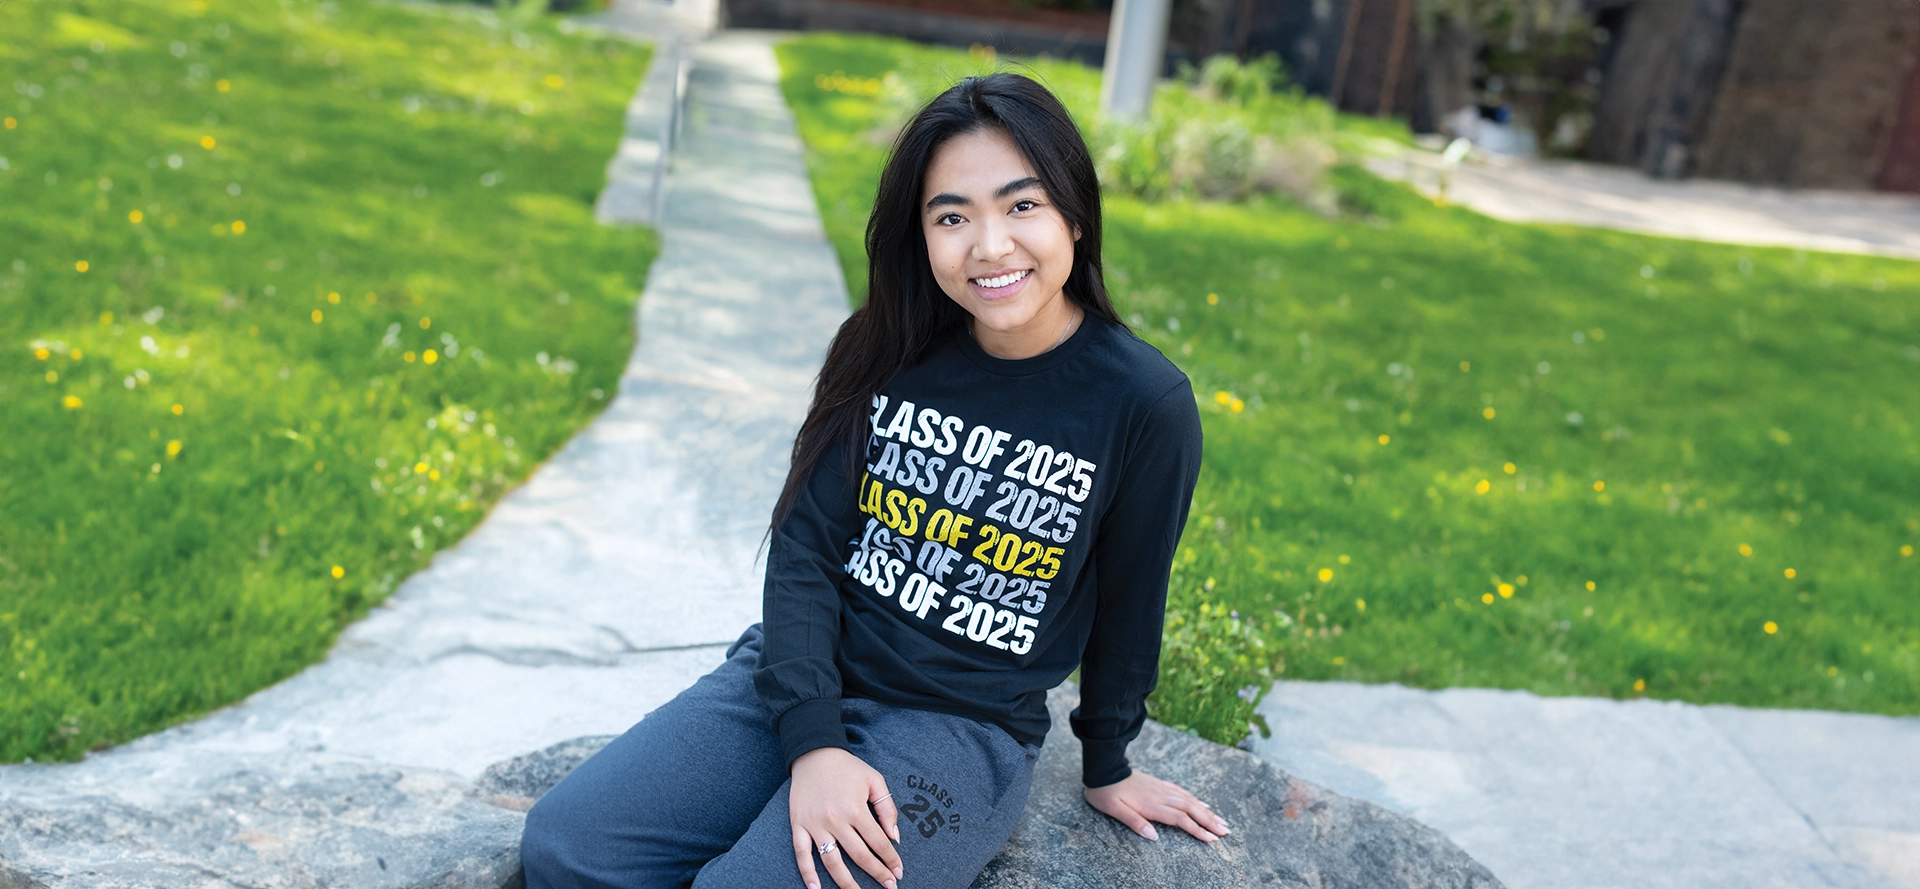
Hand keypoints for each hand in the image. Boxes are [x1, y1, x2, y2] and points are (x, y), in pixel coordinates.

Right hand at [789, 747, 903, 888]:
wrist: (813, 753)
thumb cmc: (847, 767)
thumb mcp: (874, 780)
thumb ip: (887, 808)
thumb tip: (894, 838)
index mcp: (856, 808)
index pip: (878, 842)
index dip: (890, 859)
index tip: (898, 872)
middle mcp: (836, 820)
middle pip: (859, 856)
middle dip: (876, 873)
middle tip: (889, 887)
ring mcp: (815, 824)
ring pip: (832, 861)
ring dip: (846, 883)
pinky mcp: (798, 825)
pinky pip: (801, 853)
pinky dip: (807, 873)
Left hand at [1083, 770, 1229, 842]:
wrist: (1104, 769)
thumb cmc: (1106, 793)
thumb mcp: (1114, 810)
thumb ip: (1134, 822)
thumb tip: (1154, 837)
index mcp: (1151, 805)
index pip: (1180, 819)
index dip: (1197, 829)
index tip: (1211, 839)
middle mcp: (1161, 796)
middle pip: (1191, 809)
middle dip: (1210, 821)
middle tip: (1226, 832)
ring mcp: (1162, 788)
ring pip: (1190, 800)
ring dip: (1207, 811)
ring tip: (1222, 821)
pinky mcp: (1160, 784)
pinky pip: (1183, 792)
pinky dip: (1196, 799)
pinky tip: (1204, 804)